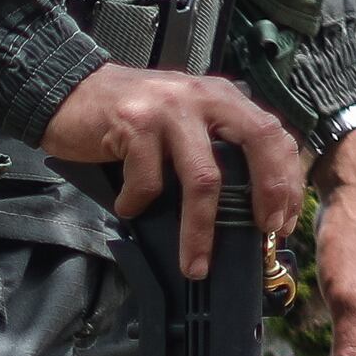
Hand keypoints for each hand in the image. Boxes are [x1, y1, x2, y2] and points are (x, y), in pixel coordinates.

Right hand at [36, 63, 306, 286]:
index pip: (274, 134)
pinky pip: (149, 182)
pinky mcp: (135, 123)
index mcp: (223, 98)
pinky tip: (127, 206)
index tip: (282, 222)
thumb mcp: (184, 122)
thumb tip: (245, 207)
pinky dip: (138, 205)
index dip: (286, 180)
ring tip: (195, 265)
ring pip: (204, 178)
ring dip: (200, 231)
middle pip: (257, 142)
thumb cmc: (129, 117)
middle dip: (269, 193)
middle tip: (265, 234)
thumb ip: (213, 146)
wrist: (69, 90)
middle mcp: (204, 97)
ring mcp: (170, 108)